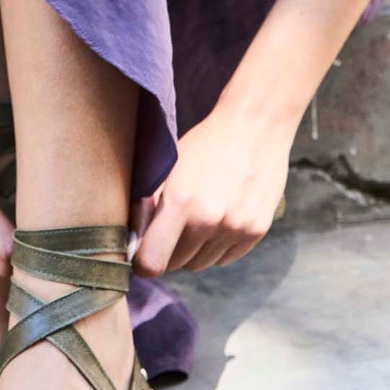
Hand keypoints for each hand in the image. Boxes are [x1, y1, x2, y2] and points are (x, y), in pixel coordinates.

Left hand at [132, 99, 292, 275]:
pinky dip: (217, 247)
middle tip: (173, 225)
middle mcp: (209, 220)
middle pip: (176, 264)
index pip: (152, 262)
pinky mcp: (256, 231)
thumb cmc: (206, 143)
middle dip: (169, 250)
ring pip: (201, 264)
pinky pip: (225, 259)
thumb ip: (148, 207)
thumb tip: (133, 244)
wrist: (256, 125)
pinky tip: (219, 220)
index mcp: (180, 202)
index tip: (143, 253)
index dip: (143, 262)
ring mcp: (235, 228)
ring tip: (199, 218)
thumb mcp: (168, 167)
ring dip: (194, 249)